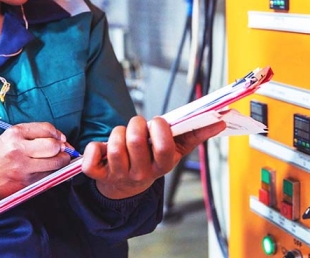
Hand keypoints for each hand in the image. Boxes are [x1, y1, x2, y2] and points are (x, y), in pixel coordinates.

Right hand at [0, 122, 71, 223]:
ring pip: (56, 162)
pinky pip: (50, 175)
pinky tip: (47, 170)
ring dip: (61, 161)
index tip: (61, 139)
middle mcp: (18, 149)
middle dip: (62, 148)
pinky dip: (54, 173)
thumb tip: (62, 139)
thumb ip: (34, 134)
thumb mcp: (10, 138)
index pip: (46, 129)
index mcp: (14, 134)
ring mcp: (22, 167)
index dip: (58, 134)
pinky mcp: (26, 183)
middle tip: (61, 151)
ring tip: (56, 161)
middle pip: (53, 146)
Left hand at [81, 116, 225, 199]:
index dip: (159, 129)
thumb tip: (219, 122)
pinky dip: (92, 149)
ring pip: (115, 148)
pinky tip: (100, 148)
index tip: (157, 122)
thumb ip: (195, 134)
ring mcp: (119, 176)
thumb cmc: (152, 159)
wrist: (127, 186)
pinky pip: (90, 162)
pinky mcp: (99, 176)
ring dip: (116, 133)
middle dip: (135, 125)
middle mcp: (141, 174)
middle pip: (135, 142)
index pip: (164, 147)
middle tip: (137, 126)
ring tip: (121, 135)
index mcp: (162, 166)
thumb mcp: (175, 149)